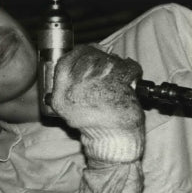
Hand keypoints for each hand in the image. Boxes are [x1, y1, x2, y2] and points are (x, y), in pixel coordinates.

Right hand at [52, 45, 143, 163]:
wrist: (113, 142)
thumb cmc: (95, 126)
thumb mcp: (70, 109)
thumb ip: (70, 88)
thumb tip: (81, 62)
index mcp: (60, 97)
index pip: (64, 63)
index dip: (78, 53)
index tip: (88, 50)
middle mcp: (74, 90)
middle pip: (87, 57)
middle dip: (100, 56)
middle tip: (108, 61)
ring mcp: (95, 87)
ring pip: (107, 60)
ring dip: (116, 62)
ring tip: (120, 72)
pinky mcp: (116, 86)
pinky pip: (126, 67)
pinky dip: (132, 69)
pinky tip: (131, 76)